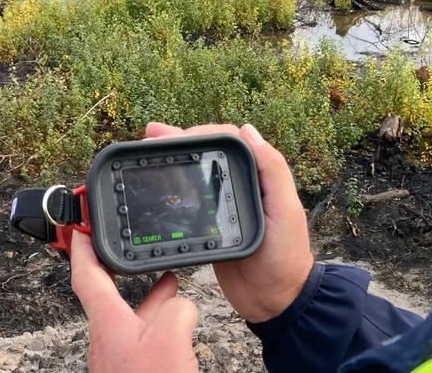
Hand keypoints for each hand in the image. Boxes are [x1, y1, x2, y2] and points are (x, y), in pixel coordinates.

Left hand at [70, 230, 198, 372]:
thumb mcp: (171, 338)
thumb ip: (177, 309)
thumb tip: (181, 305)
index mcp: (108, 322)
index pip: (85, 274)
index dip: (82, 247)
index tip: (83, 227)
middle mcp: (105, 337)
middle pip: (105, 290)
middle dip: (117, 265)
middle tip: (124, 246)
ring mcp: (114, 353)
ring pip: (127, 313)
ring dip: (146, 294)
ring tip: (167, 279)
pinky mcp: (127, 366)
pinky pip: (138, 333)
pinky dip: (153, 319)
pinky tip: (171, 321)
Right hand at [146, 123, 314, 323]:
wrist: (274, 301)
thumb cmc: (285, 256)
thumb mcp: (285, 210)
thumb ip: (272, 170)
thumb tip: (248, 129)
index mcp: (258, 176)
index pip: (227, 141)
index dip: (200, 133)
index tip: (176, 135)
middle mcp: (240, 185)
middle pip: (207, 153)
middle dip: (178, 140)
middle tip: (149, 137)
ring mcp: (223, 204)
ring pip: (196, 172)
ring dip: (173, 158)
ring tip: (146, 149)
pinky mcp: (210, 225)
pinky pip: (190, 199)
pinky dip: (173, 187)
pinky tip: (156, 185)